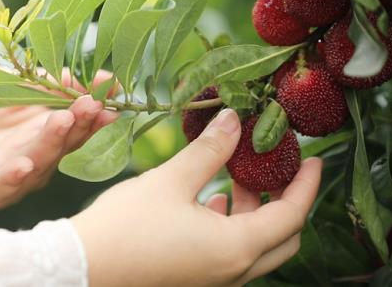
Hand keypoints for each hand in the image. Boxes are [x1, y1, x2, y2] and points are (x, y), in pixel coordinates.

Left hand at [0, 70, 117, 216]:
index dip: (94, 114)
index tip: (110, 96)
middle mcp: (32, 163)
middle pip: (62, 147)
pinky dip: (11, 179)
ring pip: (36, 166)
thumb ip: (55, 83)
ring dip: (51, 145)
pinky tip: (22, 165)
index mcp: (44, 139)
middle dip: (78, 126)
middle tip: (90, 104)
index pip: (76, 128)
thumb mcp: (17, 85)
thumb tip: (105, 80)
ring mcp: (6, 181)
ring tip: (62, 120)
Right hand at [71, 109, 321, 286]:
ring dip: (256, 212)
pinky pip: (231, 256)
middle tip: (280, 168)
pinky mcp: (194, 280)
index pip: (291, 215)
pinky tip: (212, 203)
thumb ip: (209, 150)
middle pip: (282, 238)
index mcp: (234, 248)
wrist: (77, 272)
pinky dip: (233, 228)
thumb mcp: (171, 180)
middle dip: (287, 200)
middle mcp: (231, 273)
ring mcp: (213, 281)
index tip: (314, 159)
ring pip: (255, 247)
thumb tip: (233, 119)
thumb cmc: (124, 227)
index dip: (307, 185)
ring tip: (240, 177)